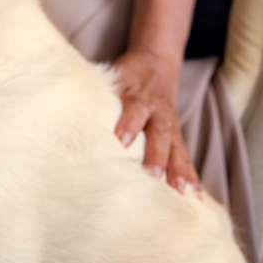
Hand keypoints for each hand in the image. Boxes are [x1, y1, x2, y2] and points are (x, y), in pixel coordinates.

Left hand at [111, 49, 198, 193]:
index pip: (134, 109)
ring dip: (178, 171)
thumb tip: (67, 107)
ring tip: (178, 193)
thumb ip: (97, 92)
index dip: (129, 123)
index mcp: (139, 96)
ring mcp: (170, 126)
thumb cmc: (127, 75)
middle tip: (152, 175)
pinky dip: (191, 177)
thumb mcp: (113, 76)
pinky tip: (196, 197)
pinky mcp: (177, 138)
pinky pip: (186, 158)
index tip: (122, 141)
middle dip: (156, 155)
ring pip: (177, 149)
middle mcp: (158, 112)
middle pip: (160, 133)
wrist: (157, 64)